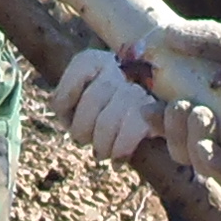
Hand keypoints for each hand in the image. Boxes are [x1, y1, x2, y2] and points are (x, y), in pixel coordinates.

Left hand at [48, 44, 159, 163]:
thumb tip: (57, 105)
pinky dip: (121, 148)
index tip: (67, 117)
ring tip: (102, 154)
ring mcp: (144, 87)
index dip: (66, 98)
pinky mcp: (160, 110)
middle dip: (82, 128)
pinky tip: (118, 161)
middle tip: (85, 142)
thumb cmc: (113, 115)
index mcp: (101, 60)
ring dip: (102, 143)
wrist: (164, 121)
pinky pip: (133, 127)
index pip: (80, 68)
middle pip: (93, 99)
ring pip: (110, 117)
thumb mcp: (89, 102)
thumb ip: (72, 99)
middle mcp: (123, 67)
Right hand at [146, 16, 220, 153]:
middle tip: (182, 107)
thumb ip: (202, 39)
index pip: (172, 121)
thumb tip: (156, 36)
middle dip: (171, 129)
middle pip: (179, 146)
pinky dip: (214, 166)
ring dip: (189, 144)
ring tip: (202, 117)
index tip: (147, 105)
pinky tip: (211, 149)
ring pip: (198, 165)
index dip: (155, 118)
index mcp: (212, 110)